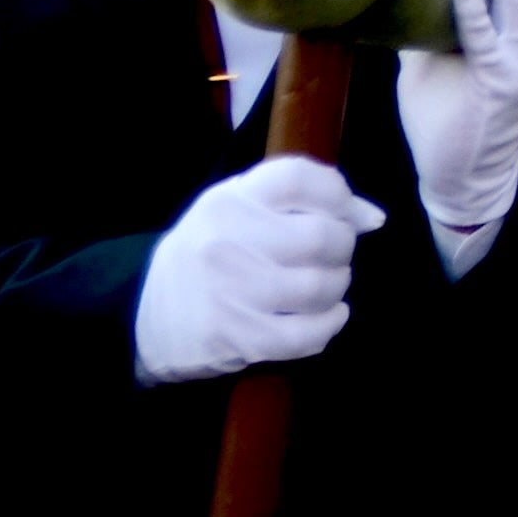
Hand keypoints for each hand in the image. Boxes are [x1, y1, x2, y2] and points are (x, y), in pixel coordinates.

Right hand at [132, 156, 384, 386]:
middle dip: (344, 246)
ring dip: (338, 286)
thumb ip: (301, 200)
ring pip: (319, 287)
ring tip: (329, 284)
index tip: (345, 211)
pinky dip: (331, 324)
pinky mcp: (238, 338)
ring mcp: (232, 293)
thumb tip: (373, 217)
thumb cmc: (209, 251)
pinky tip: (329, 316)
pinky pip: (307, 334)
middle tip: (336, 253)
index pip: (299, 178)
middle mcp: (227, 242)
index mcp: (229, 200)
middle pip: (320, 236)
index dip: (338, 193)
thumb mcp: (239, 209)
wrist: (144, 312)